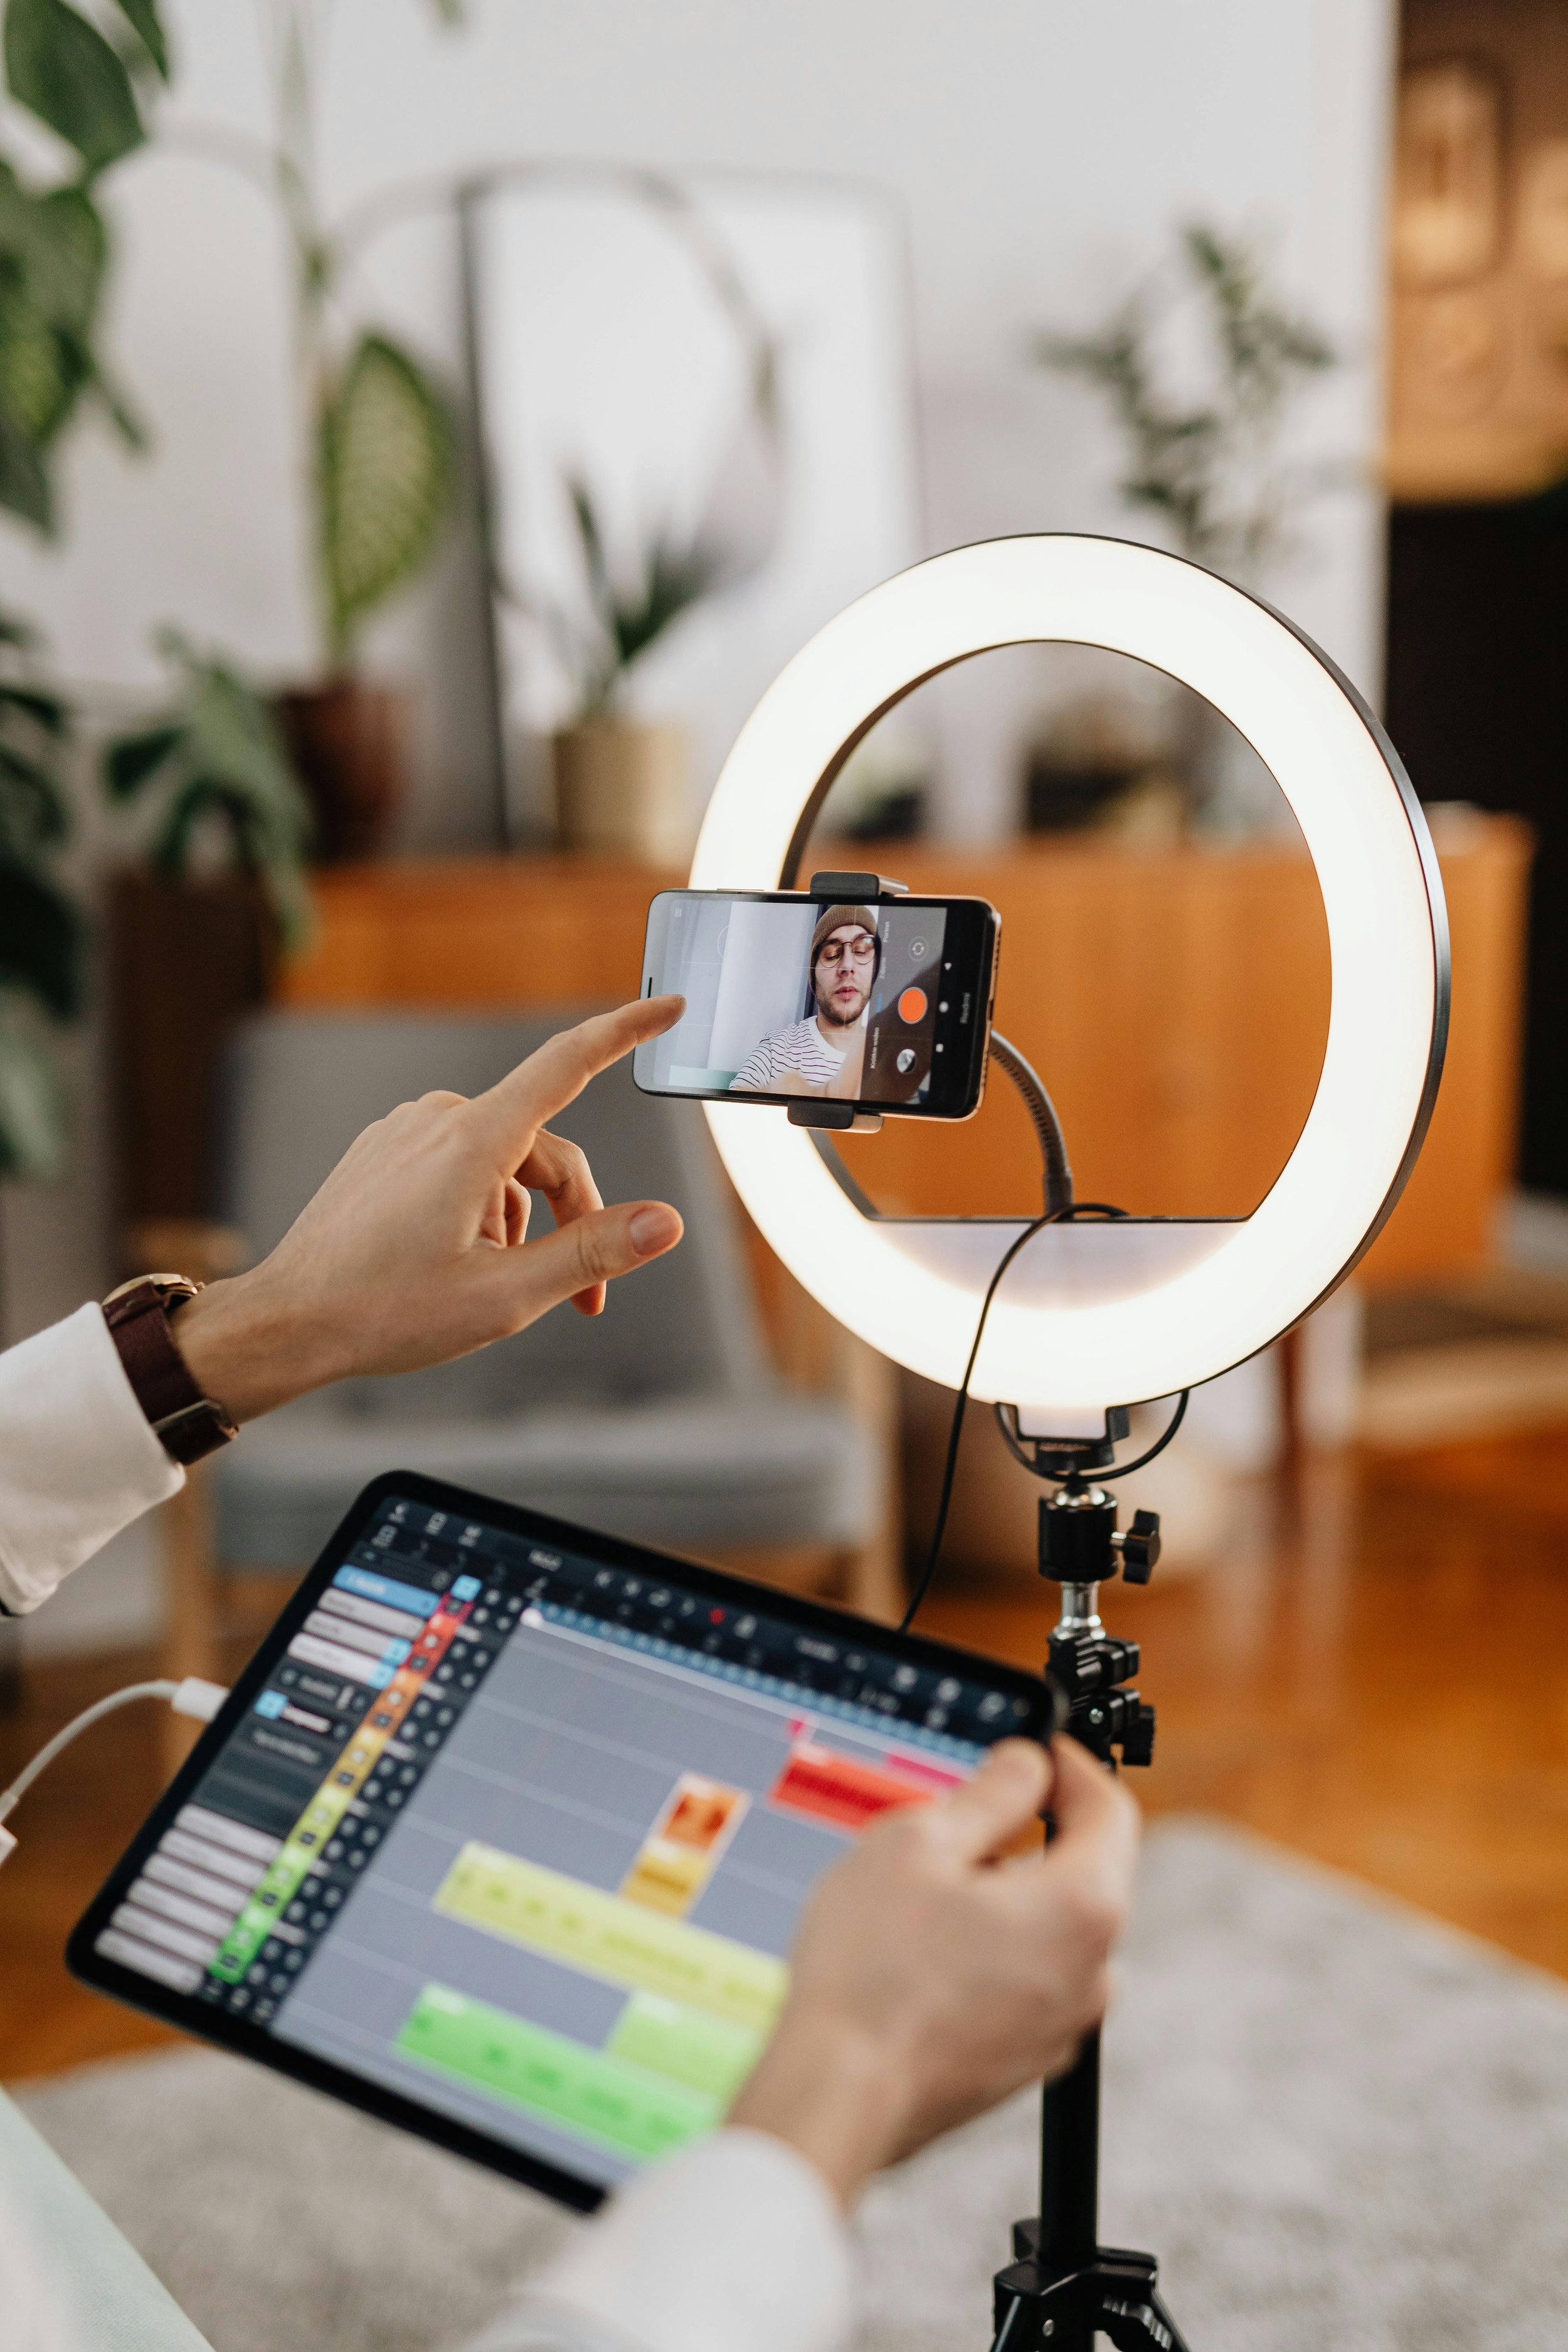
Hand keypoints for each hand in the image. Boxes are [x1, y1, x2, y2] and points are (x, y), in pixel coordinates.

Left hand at [173, 995, 685, 1422]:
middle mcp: (439, 1120)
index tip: (668, 1006)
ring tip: (495, 1289)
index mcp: (473, 1141)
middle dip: (574, 1220)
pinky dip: (481, 1211)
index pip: (567, 1064)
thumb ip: (591, 1251)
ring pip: (504, 1164)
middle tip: (584, 1302)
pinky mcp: (386, 1152)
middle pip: (545, 1151)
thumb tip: (663, 1222)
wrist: (287, 1323)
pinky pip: (460, 1168)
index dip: (626, 1031)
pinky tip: (457, 1264)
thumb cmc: (383, 1312)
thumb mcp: (505, 1294)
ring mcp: (407, 1132)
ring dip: (522, 1224)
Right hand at [729, 1736, 1138, 2206]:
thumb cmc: (873, 1968)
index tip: (1035, 1749)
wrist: (837, 2095)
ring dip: (1005, 1898)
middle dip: (1029, 1834)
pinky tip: (922, 1953)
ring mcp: (1059, 2027)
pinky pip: (1024, 1983)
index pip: (1110, 1810)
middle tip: (958, 1817)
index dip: (1072, 1766)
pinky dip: (990, 1953)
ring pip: (1049, 1931)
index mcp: (1082, 1908)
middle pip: (1083, 1872)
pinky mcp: (1022, 2063)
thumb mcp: (922, 1841)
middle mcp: (1091, 1973)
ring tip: (924, 1892)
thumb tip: (1027, 1765)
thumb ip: (991, 1792)